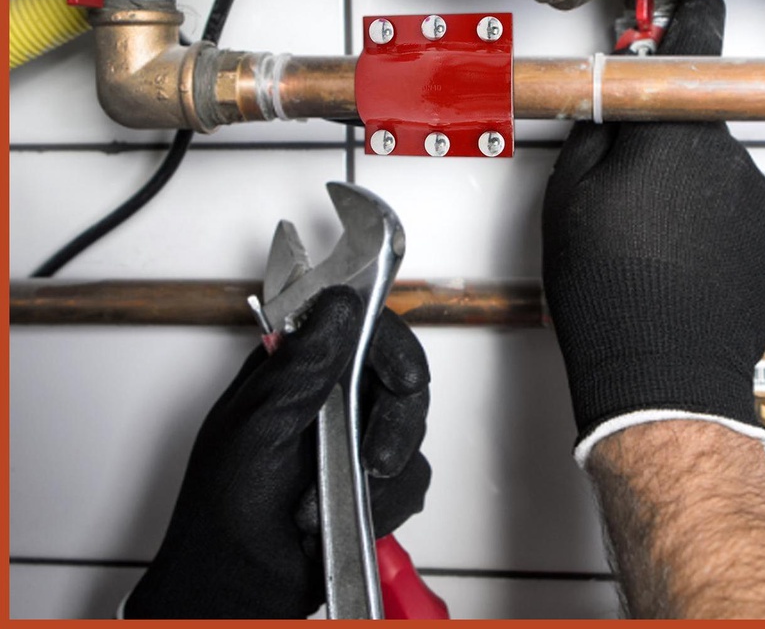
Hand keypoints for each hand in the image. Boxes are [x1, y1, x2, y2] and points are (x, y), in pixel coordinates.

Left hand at [124, 287, 430, 618]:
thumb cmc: (223, 512)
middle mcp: (331, 396)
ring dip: (381, 471)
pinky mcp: (374, 479)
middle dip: (394, 422)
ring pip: (411, 428)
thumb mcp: (257, 425)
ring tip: (335, 495)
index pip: (360, 326)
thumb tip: (341, 304)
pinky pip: (412, 477)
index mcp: (297, 367)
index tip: (403, 376)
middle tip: (375, 457)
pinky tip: (348, 513)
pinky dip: (386, 502)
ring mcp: (355, 437)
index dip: (390, 345)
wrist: (237, 588)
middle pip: (399, 376)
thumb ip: (303, 364)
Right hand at [542, 0, 764, 460]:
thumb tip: (609, 96)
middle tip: (632, 186)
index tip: (694, 6)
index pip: (694, 43)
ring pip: (719, 166)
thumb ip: (594, 129)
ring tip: (657, 239)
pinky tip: (686, 256)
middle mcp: (727, 157)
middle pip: (697, 119)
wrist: (661, 373)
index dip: (692, 17)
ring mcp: (760, 198)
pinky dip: (718, 219)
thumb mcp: (567, 199)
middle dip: (668, 139)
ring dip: (692, 184)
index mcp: (673, 136)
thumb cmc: (609, 295)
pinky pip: (742, 206)